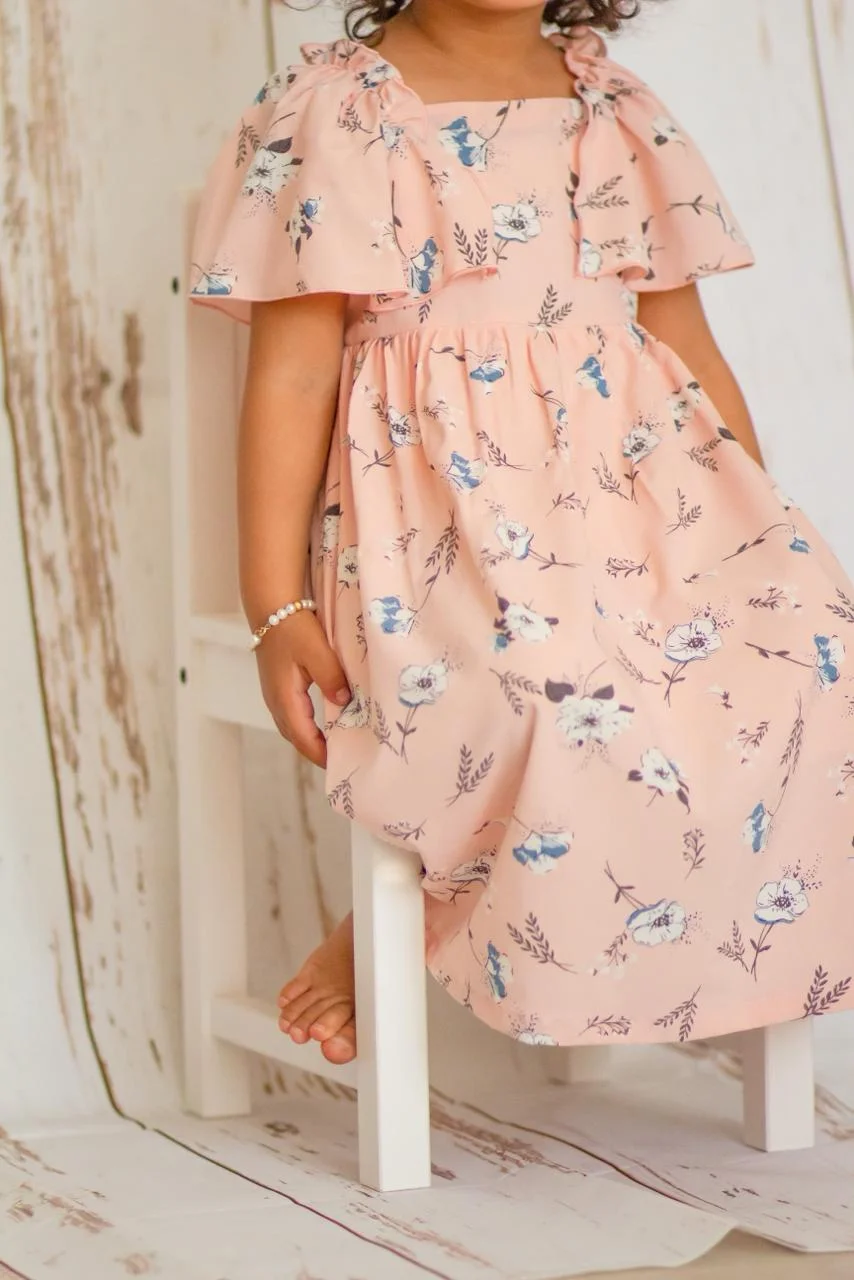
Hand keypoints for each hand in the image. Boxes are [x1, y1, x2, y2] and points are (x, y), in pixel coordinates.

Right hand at [254, 612, 350, 766]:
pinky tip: (324, 723)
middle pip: (296, 738)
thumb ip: (331, 678)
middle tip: (342, 760)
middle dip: (317, 752)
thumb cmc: (293, 627)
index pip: (304, 738)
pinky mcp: (278, 687)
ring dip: (311, 740)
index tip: (341, 764)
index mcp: (285, 698)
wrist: (271, 607)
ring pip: (293, 728)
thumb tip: (345, 702)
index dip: (321, 755)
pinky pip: (292, 716)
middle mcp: (276, 702)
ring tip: (335, 746)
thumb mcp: (317, 650)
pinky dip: (307, 726)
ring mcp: (274, 695)